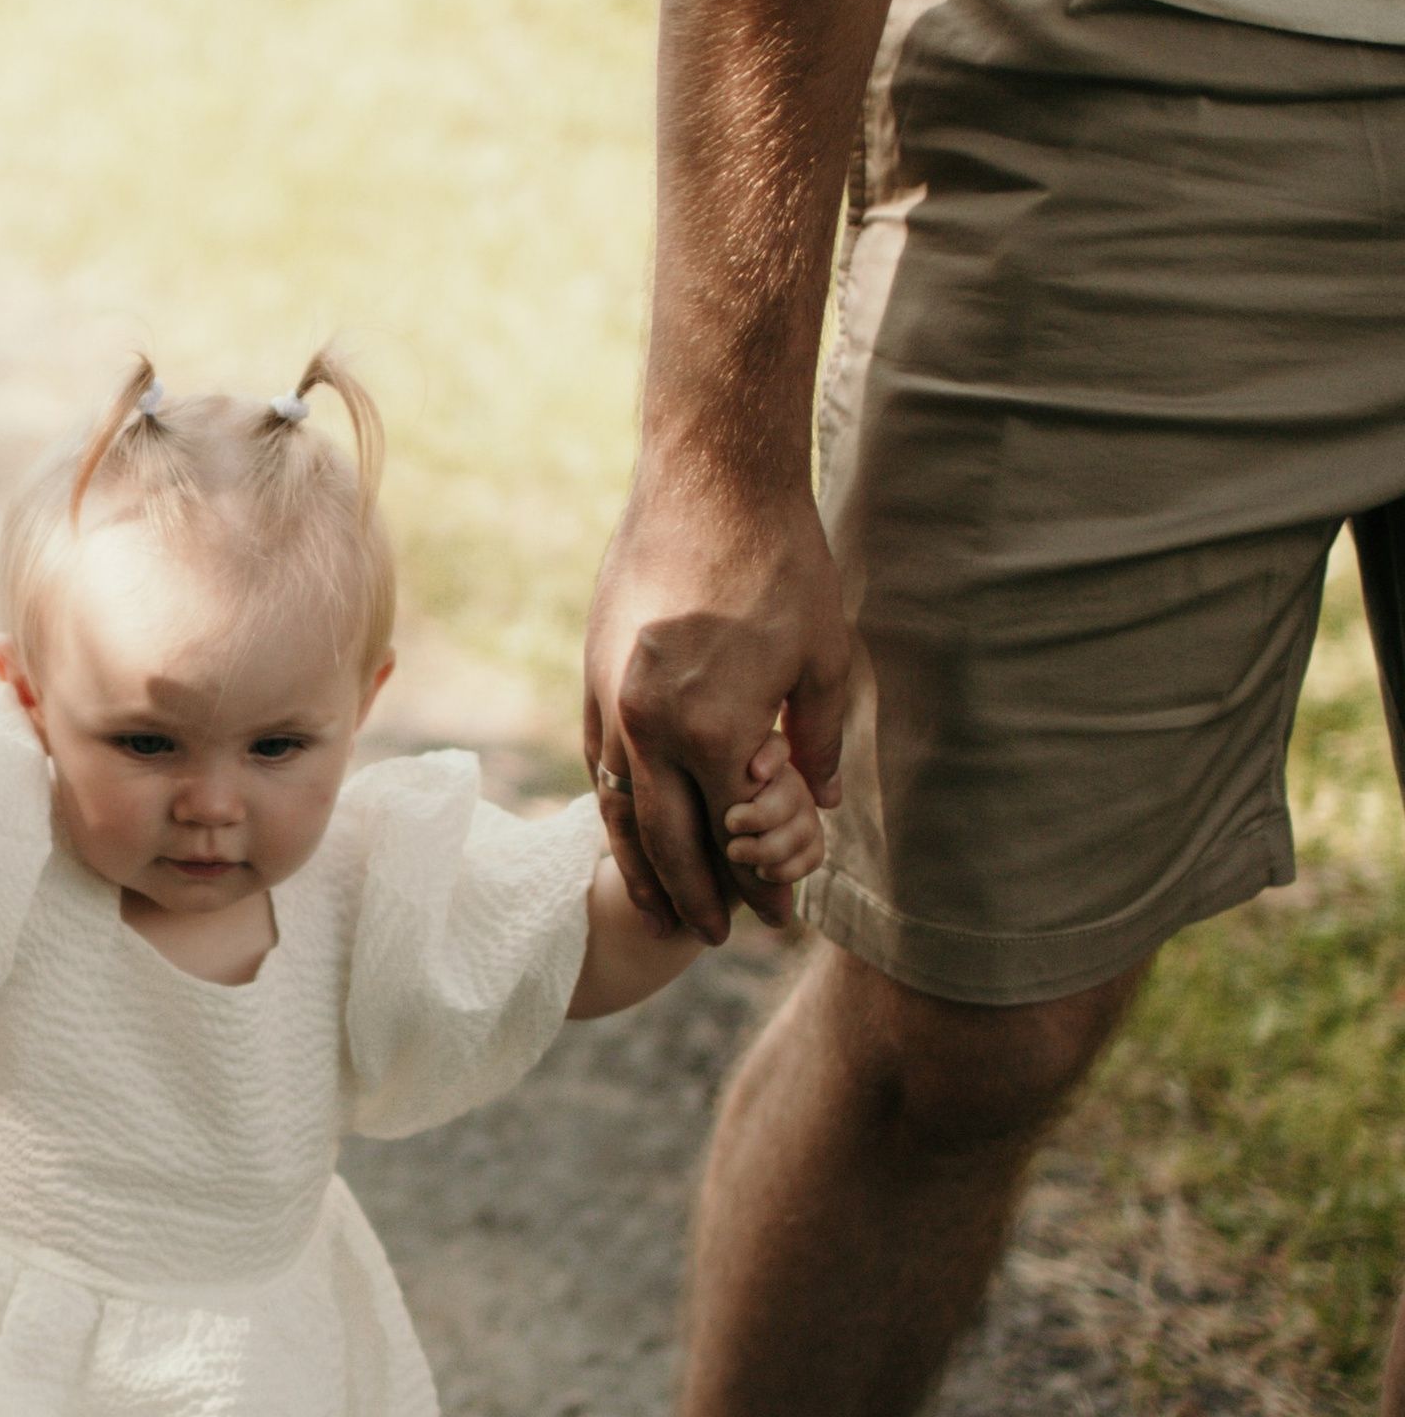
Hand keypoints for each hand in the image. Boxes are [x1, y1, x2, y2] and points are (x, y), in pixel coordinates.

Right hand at [582, 468, 850, 943]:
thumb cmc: (779, 562)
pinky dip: (616, 811)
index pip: (737, 837)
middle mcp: (651, 732)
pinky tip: (632, 833)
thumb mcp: (823, 658)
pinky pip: (599, 767)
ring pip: (620, 814)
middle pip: (668, 844)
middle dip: (697, 898)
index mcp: (714, 732)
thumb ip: (819, 740)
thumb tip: (822, 803)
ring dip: (644, 871)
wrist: (708, 479)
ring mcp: (612, 706)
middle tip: (720, 936)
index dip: (762, 882)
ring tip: (664, 913)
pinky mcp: (593, 678)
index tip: (782, 915)